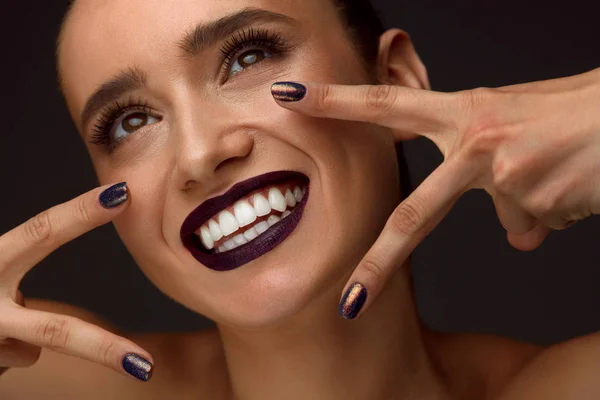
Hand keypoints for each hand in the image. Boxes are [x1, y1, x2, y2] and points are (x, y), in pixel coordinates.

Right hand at [0, 183, 153, 380]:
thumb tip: (34, 340)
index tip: (123, 195)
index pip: (40, 232)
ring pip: (24, 352)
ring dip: (11, 340)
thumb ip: (7, 285)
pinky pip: (8, 358)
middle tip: (144, 367)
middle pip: (53, 332)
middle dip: (102, 350)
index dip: (80, 214)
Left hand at [270, 69, 599, 318]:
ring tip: (561, 170)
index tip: (290, 98)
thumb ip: (485, 165)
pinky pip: (535, 223)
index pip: (385, 103)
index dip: (336, 102)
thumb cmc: (570, 112)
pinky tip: (575, 184)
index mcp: (462, 112)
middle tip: (351, 301)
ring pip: (506, 216)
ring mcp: (505, 174)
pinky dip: (554, 210)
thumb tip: (507, 237)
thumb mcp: (512, 116)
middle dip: (381, 263)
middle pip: (415, 212)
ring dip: (533, 203)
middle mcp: (476, 143)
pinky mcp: (537, 202)